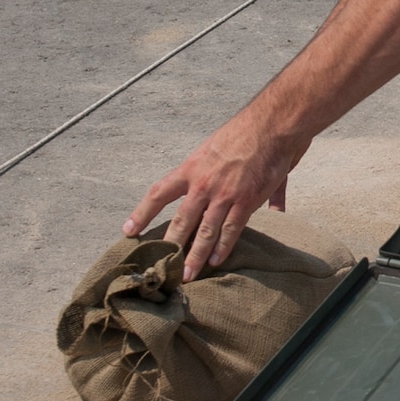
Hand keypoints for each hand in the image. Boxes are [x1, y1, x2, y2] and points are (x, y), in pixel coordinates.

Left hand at [123, 106, 305, 276]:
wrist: (271, 125)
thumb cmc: (246, 131)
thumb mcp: (218, 146)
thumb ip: (219, 170)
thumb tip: (223, 184)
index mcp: (191, 168)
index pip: (158, 193)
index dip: (142, 213)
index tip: (128, 230)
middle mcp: (203, 183)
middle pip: (181, 220)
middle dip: (170, 245)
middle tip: (163, 266)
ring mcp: (224, 194)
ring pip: (205, 232)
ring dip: (195, 255)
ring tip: (187, 275)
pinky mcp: (246, 201)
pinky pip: (231, 230)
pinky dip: (223, 248)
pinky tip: (216, 261)